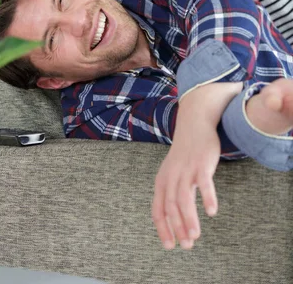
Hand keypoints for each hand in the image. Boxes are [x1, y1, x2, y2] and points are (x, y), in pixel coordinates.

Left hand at [152, 112, 220, 249]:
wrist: (193, 124)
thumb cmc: (185, 154)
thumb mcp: (173, 173)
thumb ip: (173, 194)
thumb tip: (176, 221)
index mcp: (162, 181)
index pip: (158, 210)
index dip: (163, 229)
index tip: (170, 246)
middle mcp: (171, 176)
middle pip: (170, 206)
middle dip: (177, 228)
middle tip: (187, 245)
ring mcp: (186, 170)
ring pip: (184, 197)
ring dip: (189, 218)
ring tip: (195, 236)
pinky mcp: (201, 163)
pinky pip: (203, 182)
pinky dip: (207, 197)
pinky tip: (212, 212)